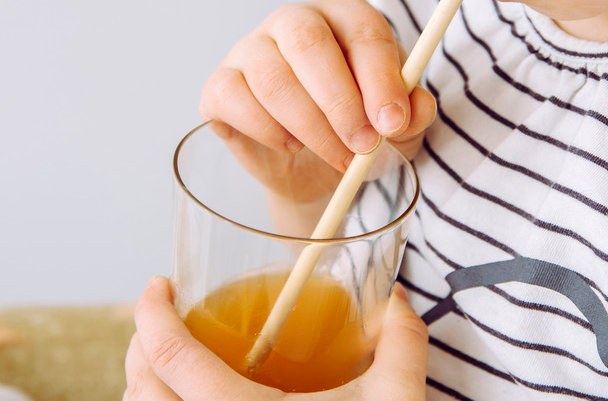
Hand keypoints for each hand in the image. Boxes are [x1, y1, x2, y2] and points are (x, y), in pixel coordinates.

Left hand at [124, 276, 428, 399]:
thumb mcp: (393, 400)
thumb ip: (400, 343)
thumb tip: (398, 298)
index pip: (170, 354)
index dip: (150, 311)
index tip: (158, 285)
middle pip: (140, 387)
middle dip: (140, 342)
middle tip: (163, 318)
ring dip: (145, 383)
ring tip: (171, 361)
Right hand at [199, 0, 435, 178]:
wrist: (314, 168)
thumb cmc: (357, 131)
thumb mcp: (397, 127)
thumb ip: (412, 114)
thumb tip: (414, 109)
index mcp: (344, 17)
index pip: (363, 31)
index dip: (381, 80)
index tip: (393, 123)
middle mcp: (295, 21)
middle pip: (310, 45)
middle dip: (341, 104)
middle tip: (362, 146)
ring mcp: (252, 49)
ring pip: (273, 79)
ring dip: (310, 127)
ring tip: (336, 156)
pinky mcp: (221, 84)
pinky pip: (233, 99)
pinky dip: (267, 130)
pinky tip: (291, 145)